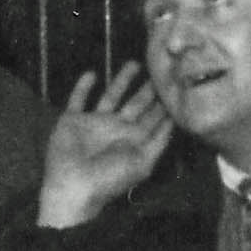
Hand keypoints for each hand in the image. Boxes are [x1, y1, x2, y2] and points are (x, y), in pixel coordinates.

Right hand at [37, 63, 173, 228]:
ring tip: (134, 63)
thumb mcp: (143, 162)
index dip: (164, 102)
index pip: (154, 117)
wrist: (73, 187)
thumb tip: (175, 118)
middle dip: (148, 88)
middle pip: (137, 103)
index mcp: (135, 139)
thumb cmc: (110, 179)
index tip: (177, 82)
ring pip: (111, 96)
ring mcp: (94, 123)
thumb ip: (159, 139)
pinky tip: (91, 73)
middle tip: (160, 68)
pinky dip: (83, 87)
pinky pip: (78, 99)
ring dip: (122, 81)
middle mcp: (117, 128)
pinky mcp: (72, 120)